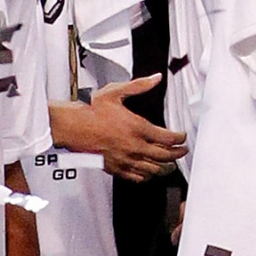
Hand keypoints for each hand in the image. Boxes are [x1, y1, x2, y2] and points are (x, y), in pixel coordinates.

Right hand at [55, 76, 186, 180]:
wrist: (73, 127)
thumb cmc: (92, 111)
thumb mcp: (116, 92)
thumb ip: (139, 86)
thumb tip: (155, 78)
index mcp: (138, 128)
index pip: (168, 138)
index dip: (180, 138)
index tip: (182, 137)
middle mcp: (135, 146)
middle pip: (165, 156)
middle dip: (178, 154)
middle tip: (182, 151)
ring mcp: (126, 159)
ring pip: (154, 169)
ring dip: (166, 167)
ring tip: (172, 165)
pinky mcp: (117, 168)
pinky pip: (138, 177)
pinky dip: (148, 176)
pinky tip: (151, 172)